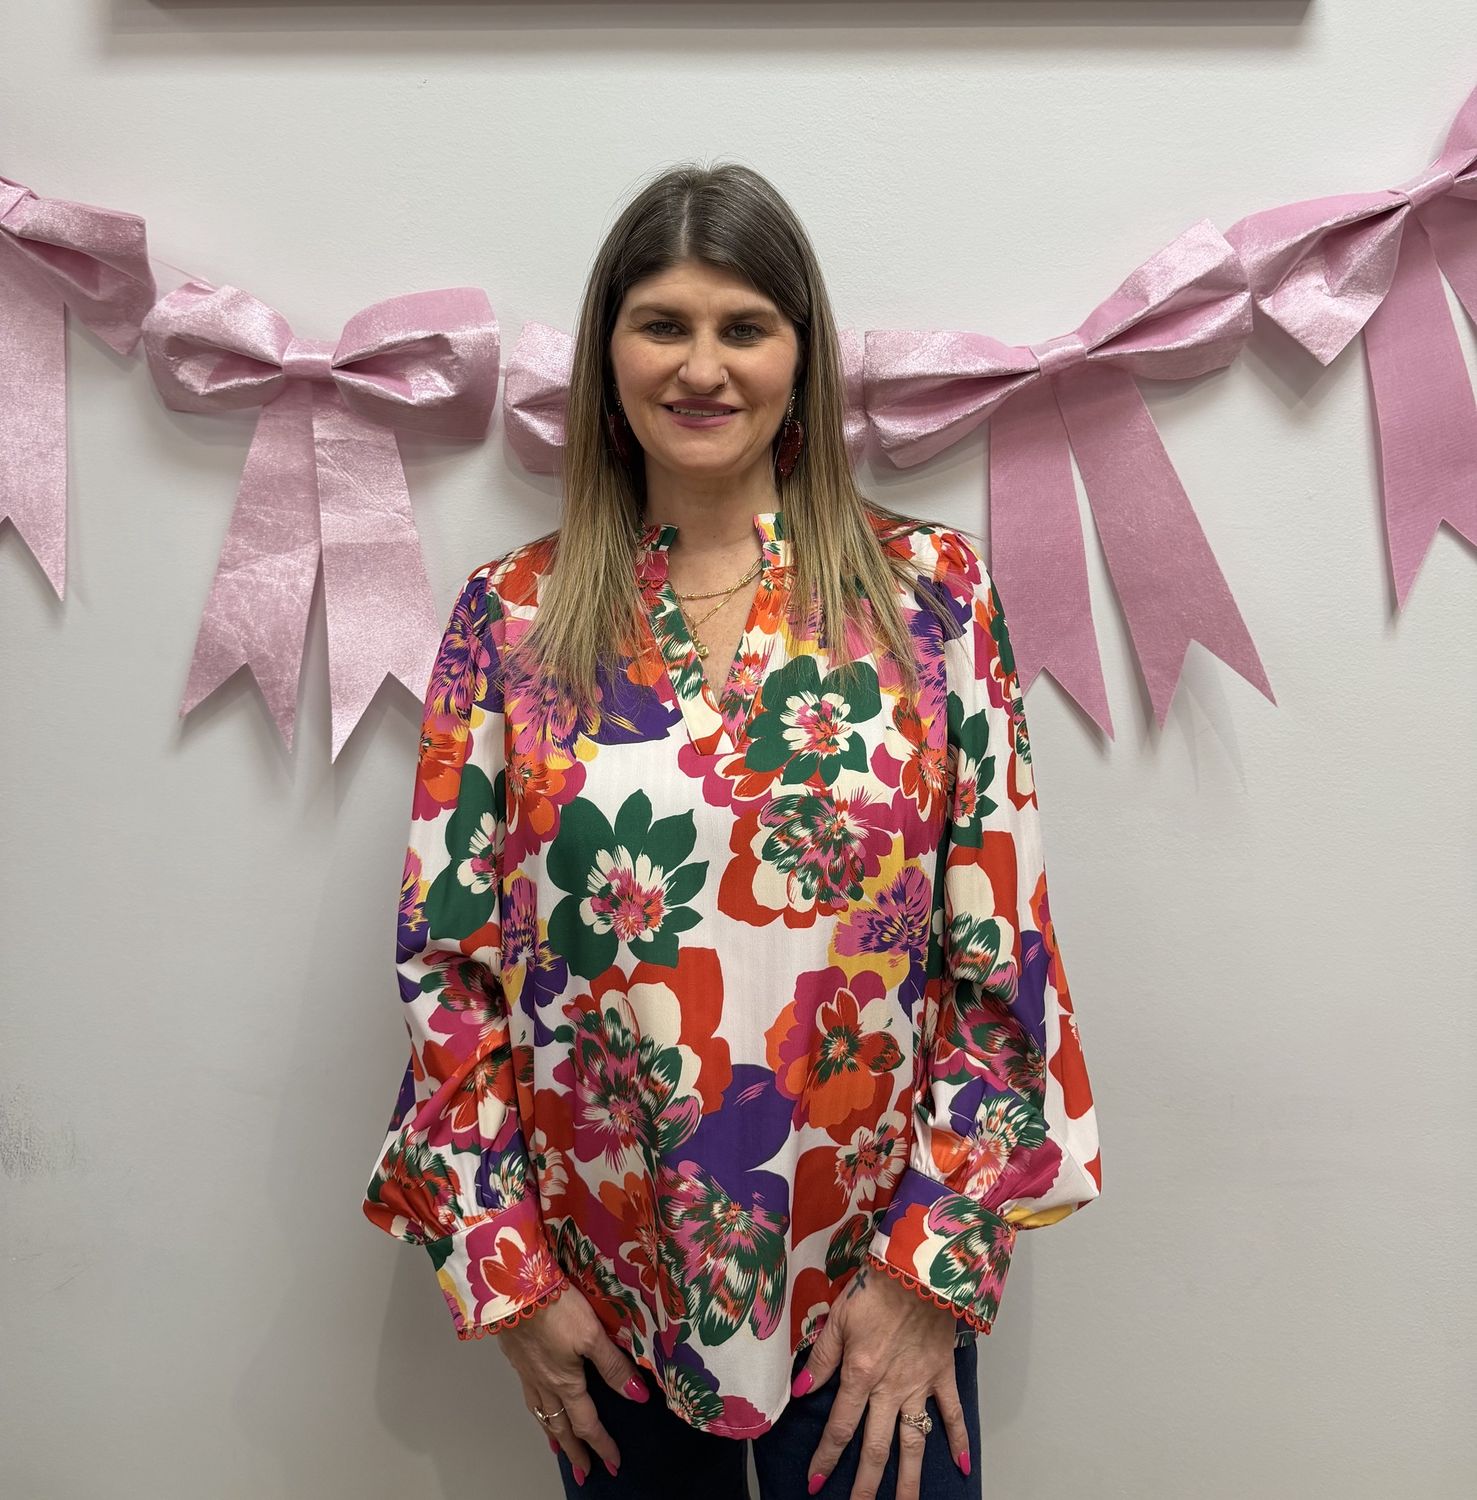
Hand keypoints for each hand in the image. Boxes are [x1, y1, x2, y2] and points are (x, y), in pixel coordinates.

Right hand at [492, 1281, 651, 1487]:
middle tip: (583, 1472)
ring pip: (541, 1413)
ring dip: (552, 1433)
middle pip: (561, 1426)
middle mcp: (545, 1384)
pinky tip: (537, 1402)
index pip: (587, 1423)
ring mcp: (527, 1372)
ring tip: (557, 1448)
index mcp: (566, 1383)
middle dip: (574, 1450)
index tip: (612, 1463)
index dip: (601, 1444)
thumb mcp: (592, 1335)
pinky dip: (536, 1409)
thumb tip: (638, 1396)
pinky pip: (528, 1395)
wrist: (512, 1291)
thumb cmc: (556, 1310)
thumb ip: (614, 1366)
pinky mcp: (516, 1357)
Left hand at [792, 1259, 970, 1499]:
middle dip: (865, 1485)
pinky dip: (959, 1440)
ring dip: (909, 1480)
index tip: (815, 1484)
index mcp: (861, 1374)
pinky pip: (953, 1413)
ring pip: (914, 1442)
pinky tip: (962, 1467)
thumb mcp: (840, 1317)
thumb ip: (822, 1357)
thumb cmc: (876, 1287)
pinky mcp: (943, 1375)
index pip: (840, 1427)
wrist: (919, 1268)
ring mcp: (920, 1385)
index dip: (826, 1457)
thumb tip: (802, 1390)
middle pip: (876, 1447)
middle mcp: (890, 1388)